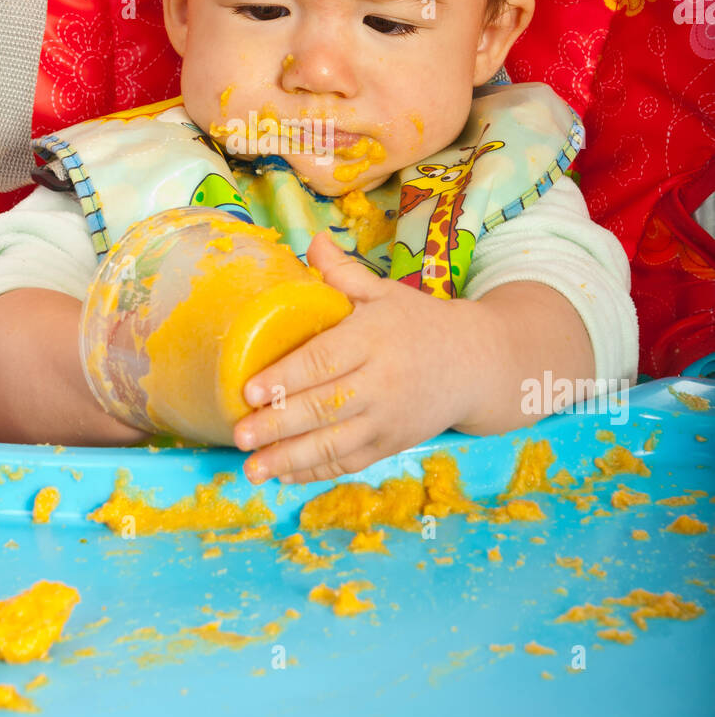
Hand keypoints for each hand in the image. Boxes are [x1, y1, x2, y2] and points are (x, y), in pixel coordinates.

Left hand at [232, 231, 483, 483]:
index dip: (286, 377)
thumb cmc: (419, 323)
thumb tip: (311, 242)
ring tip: (252, 469)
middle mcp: (381, 382)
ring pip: (334, 443)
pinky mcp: (392, 444)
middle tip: (240, 435)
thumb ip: (343, 273)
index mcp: (373, 338)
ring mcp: (388, 418)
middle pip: (324, 406)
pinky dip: (316, 472)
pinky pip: (350, 462)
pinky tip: (284, 474)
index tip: (249, 389)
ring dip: (290, 458)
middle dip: (278, 424)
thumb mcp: (384, 292)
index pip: (324, 360)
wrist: (476, 364)